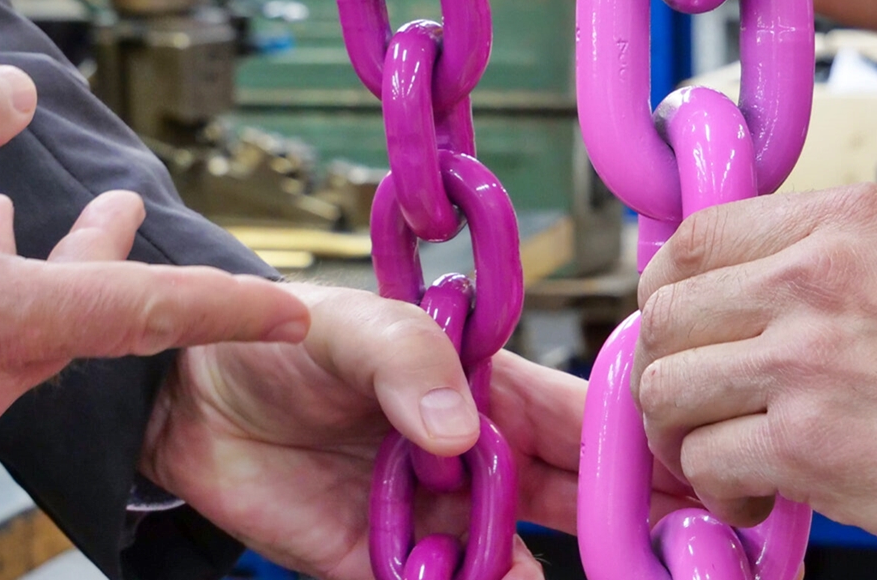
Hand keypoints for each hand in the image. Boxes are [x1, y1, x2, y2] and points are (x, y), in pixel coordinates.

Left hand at [143, 284, 696, 579]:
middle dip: (617, 531)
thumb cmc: (275, 336)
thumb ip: (410, 361)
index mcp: (483, 388)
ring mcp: (431, 520)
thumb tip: (464, 434)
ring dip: (531, 577)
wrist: (180, 394)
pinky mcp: (377, 567)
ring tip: (543, 579)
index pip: (581, 424)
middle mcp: (471, 459)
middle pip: (565, 504)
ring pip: (511, 564)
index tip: (697, 479)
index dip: (639, 451)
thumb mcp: (349, 323)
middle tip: (671, 558)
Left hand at [632, 184, 876, 570]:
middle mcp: (815, 276)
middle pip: (665, 316)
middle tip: (692, 407)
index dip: (667, 292)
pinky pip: (707, 463)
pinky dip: (718, 491)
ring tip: (721, 458)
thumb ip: (833, 253)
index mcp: (845, 221)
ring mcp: (809, 361)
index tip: (678, 330)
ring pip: (668, 390)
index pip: (693, 237)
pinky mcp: (813, 446)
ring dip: (680, 435)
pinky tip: (757, 497)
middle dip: (666, 368)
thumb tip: (749, 279)